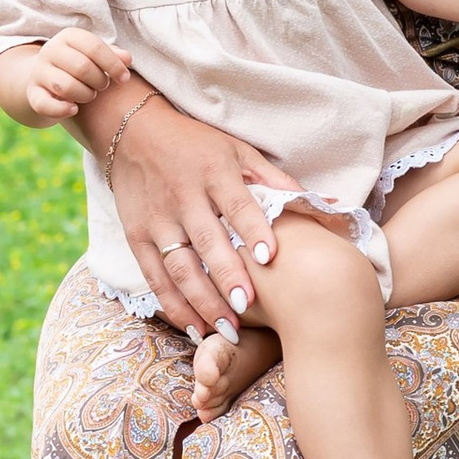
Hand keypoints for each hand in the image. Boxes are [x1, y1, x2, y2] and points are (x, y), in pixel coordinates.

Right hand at [3, 33, 129, 124]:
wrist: (45, 77)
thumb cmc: (80, 64)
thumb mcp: (95, 55)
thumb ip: (113, 55)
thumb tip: (127, 59)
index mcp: (69, 36)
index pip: (94, 47)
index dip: (113, 64)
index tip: (124, 78)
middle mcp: (50, 50)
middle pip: (82, 68)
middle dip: (99, 81)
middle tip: (103, 86)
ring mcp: (39, 72)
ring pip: (66, 86)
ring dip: (85, 95)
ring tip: (90, 94)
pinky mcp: (32, 93)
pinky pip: (45, 104)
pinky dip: (62, 110)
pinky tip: (74, 109)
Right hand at [100, 97, 305, 336]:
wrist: (132, 132)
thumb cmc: (197, 145)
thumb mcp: (237, 151)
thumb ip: (276, 181)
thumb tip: (326, 203)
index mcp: (215, 171)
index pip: (237, 204)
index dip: (253, 229)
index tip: (269, 257)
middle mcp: (184, 196)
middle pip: (207, 241)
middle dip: (227, 276)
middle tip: (249, 307)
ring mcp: (158, 219)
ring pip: (179, 266)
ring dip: (202, 300)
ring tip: (228, 327)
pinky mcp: (136, 236)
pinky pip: (154, 276)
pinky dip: (173, 304)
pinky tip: (194, 326)